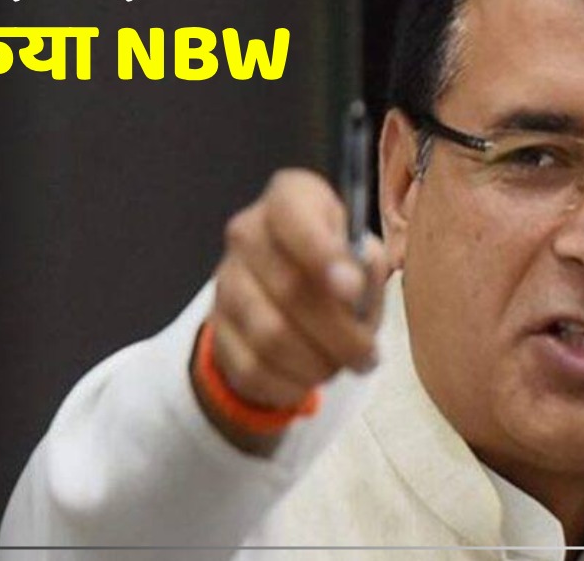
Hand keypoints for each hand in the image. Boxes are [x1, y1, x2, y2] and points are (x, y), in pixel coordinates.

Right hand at [192, 168, 390, 452]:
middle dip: (338, 334)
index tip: (351, 290)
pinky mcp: (216, 329)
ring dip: (316, 363)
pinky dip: (289, 384)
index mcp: (289, 199)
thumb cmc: (337, 269)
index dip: (321, 252)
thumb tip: (352, 286)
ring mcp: (225, 281)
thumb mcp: (363, 257)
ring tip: (339, 367)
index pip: (292, 213)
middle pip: (289, 288)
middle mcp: (247, 232)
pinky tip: (308, 378)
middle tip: (367, 357)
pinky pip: (252, 368)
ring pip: (270, 335)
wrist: (285, 297)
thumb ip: (366, 267)